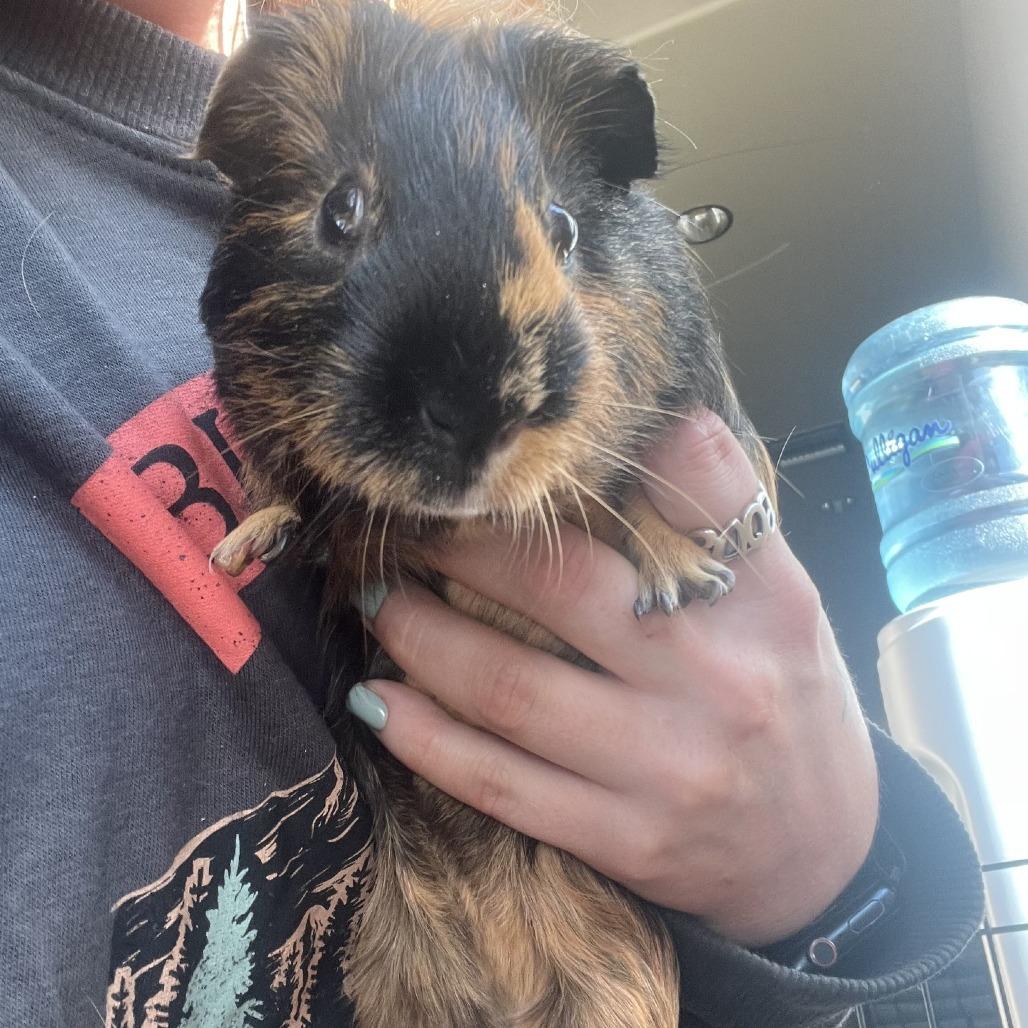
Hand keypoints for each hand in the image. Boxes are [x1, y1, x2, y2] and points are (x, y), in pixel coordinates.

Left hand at [347, 411, 878, 946]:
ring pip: (510, 690)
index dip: (609, 442)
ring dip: (421, 636)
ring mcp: (670, 768)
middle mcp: (722, 679)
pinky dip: (427, 739)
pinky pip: (501, 784)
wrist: (825, 854)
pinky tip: (379, 700)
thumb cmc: (788, 700)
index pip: (700, 487)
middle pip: (563, 586)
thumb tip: (643, 424)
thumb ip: (716, 525)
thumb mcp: (782, 604)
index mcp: (768, 602)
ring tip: (378, 599)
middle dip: (462, 547)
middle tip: (409, 524)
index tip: (517, 430)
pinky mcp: (627, 839)